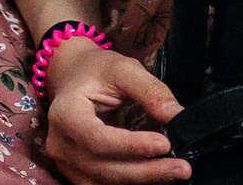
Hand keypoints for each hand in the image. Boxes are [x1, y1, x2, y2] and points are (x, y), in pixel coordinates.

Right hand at [39, 36, 187, 184]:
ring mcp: (66, 163)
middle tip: (182, 167)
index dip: (132, 146)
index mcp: (66, 114)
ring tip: (175, 170)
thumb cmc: (96, 71)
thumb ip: (150, 91)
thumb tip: (177, 116)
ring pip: (107, 182)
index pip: (98, 139)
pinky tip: (156, 174)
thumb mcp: (123, 69)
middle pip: (105, 168)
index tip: (165, 144)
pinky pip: (105, 184)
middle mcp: (60, 144)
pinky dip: (133, 181)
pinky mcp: (77, 173)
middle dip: (147, 171)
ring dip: (143, 180)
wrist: (72, 77)